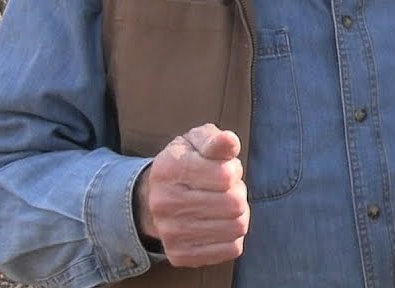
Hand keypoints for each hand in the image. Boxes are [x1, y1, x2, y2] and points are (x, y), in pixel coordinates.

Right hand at [135, 124, 249, 266]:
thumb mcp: (197, 141)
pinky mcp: (181, 255)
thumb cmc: (187, 163)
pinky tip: (219, 224)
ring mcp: (170, 233)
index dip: (233, 170)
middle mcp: (165, 204)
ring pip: (236, 227)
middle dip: (238, 192)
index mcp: (169, 169)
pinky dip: (233, 236)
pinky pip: (231, 249)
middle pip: (234, 204)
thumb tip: (229, 141)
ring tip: (223, 205)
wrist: (156, 197)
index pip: (225, 176)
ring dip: (238, 214)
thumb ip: (215, 140)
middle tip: (227, 189)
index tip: (224, 168)